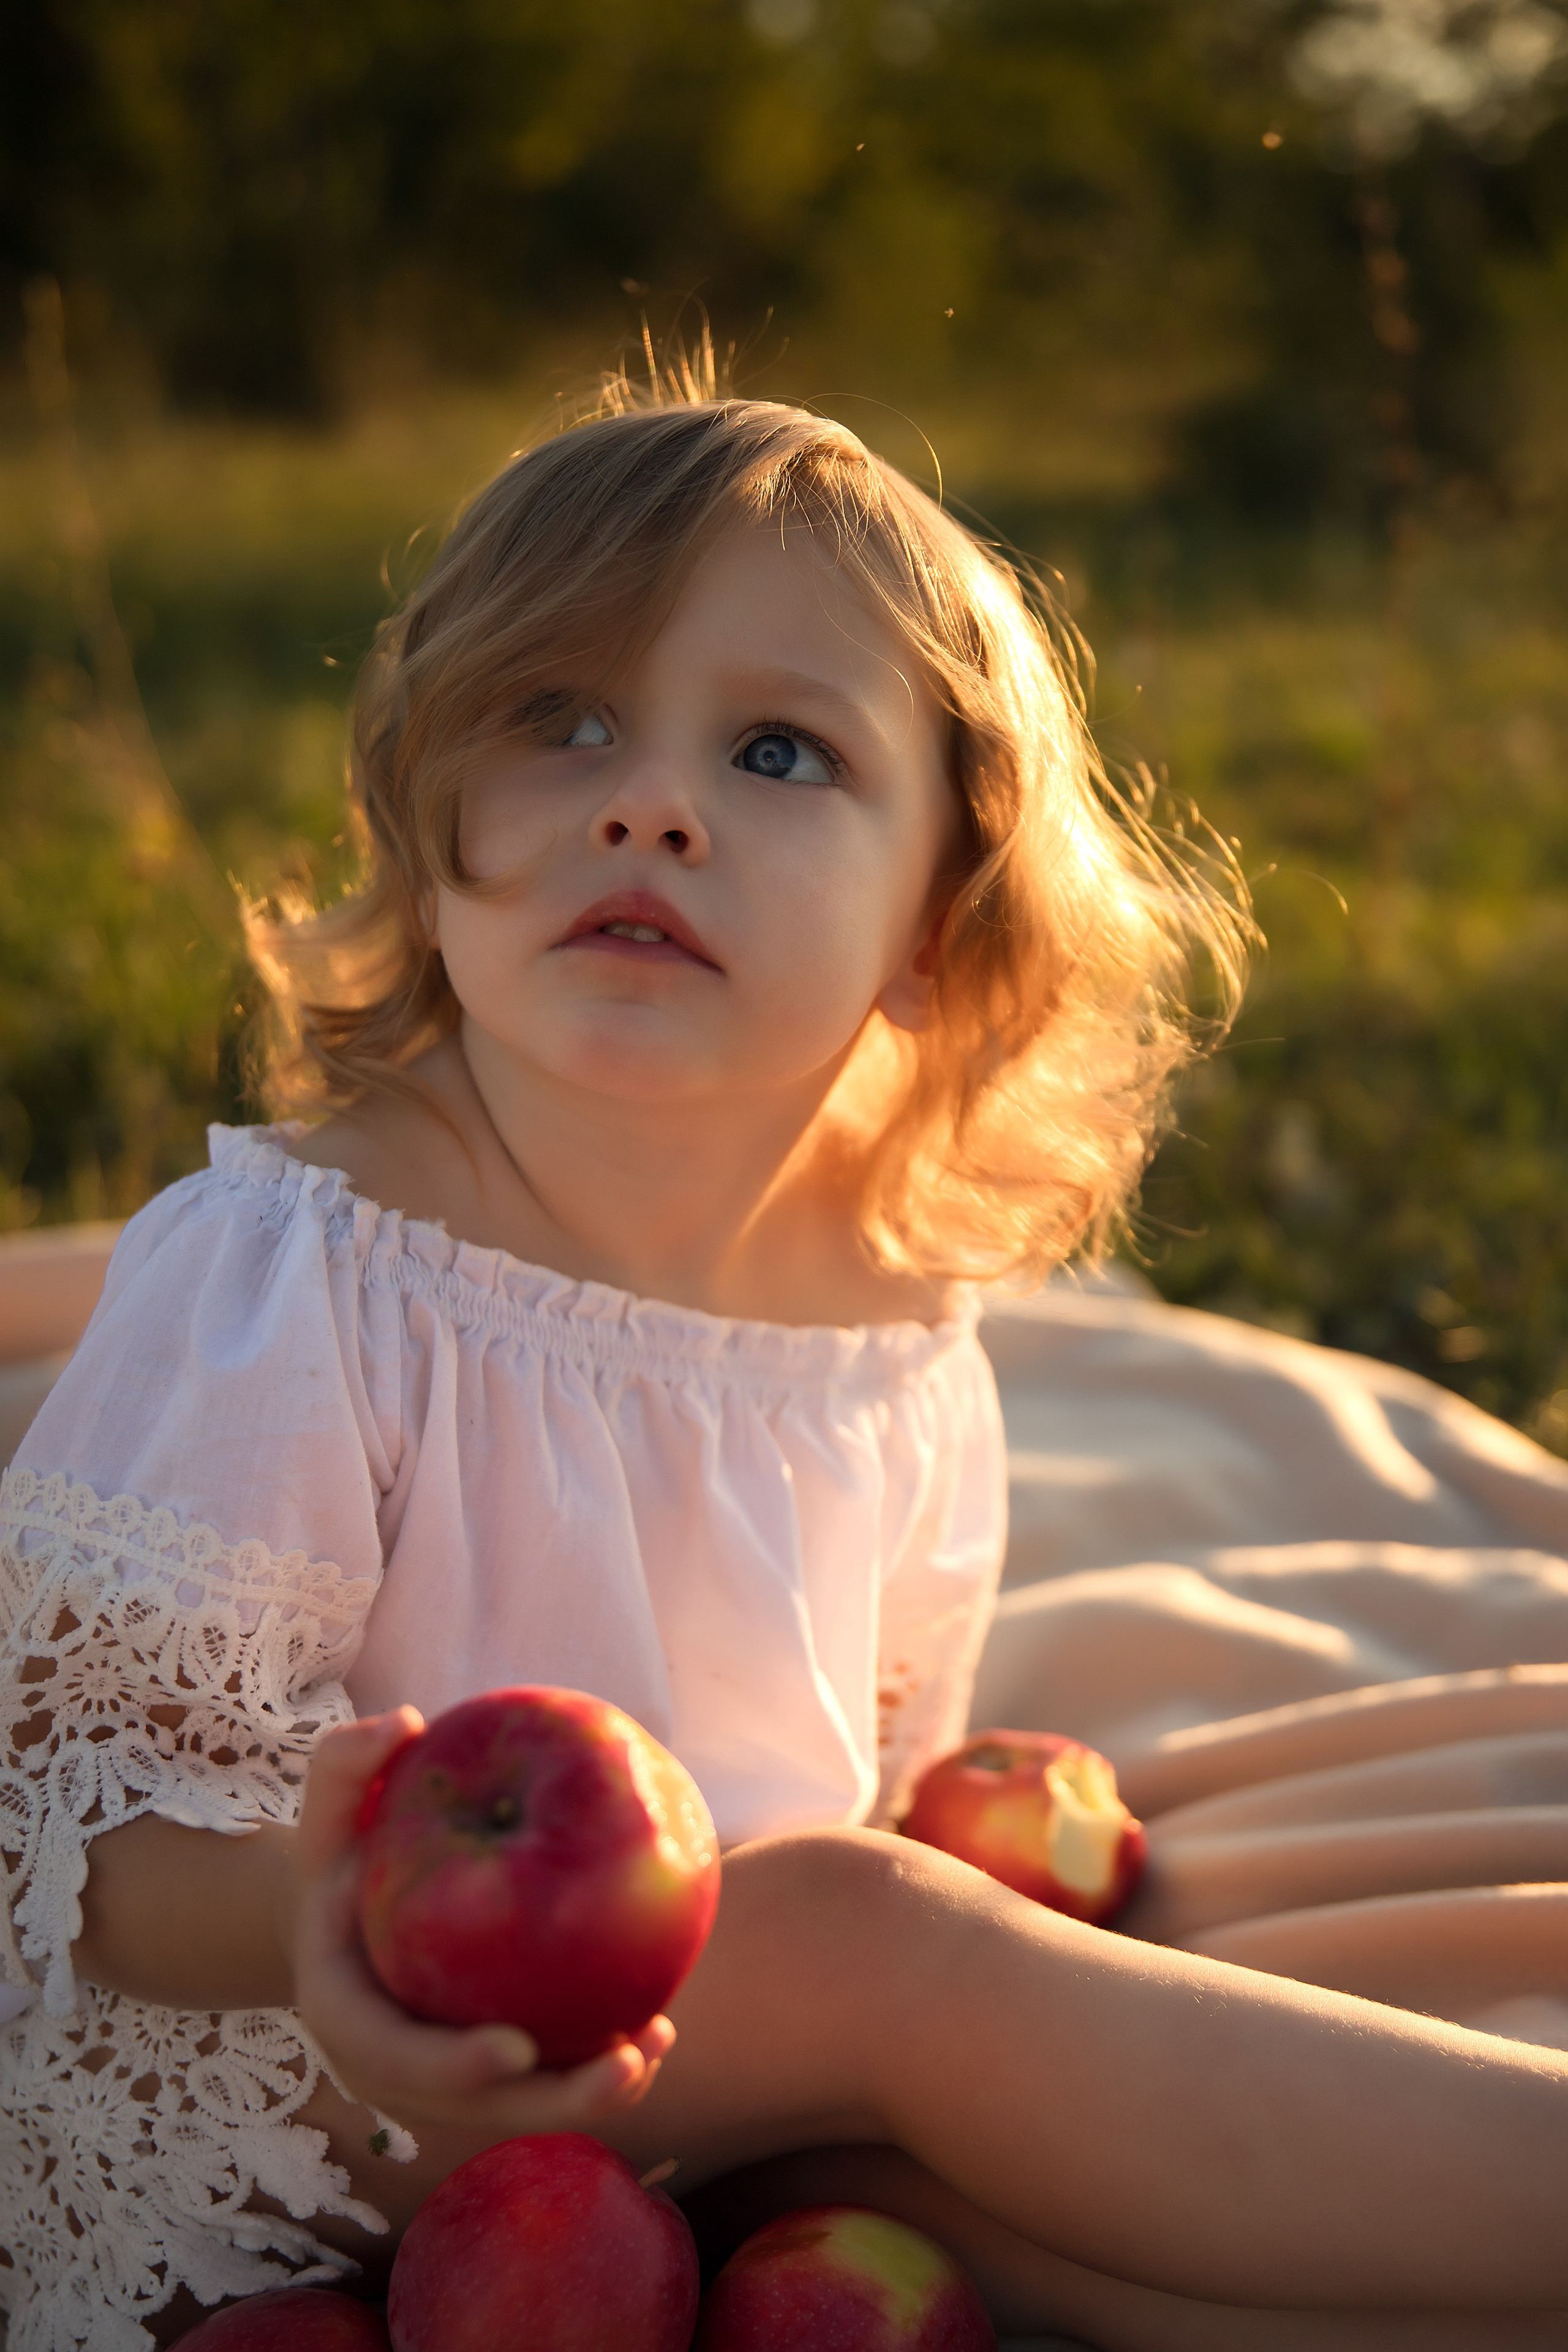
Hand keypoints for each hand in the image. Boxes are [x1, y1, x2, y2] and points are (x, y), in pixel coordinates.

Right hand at [289, 1707, 675, 2140]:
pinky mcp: (492, 2063)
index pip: (399, 2058)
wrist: (347, 1905)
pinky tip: (661, 2023)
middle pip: (480, 2106)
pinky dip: (600, 2057)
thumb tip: (404, 1720)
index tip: (515, 2049)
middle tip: (625, 2065)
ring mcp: (448, 2073)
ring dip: (593, 2090)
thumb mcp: (330, 1806)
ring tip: (657, 2040)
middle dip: (555, 2100)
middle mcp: (399, 2065)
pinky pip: (549, 2072)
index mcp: (348, 2017)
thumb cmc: (343, 1847)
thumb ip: (347, 1763)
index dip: (454, 2066)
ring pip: (525, 2103)